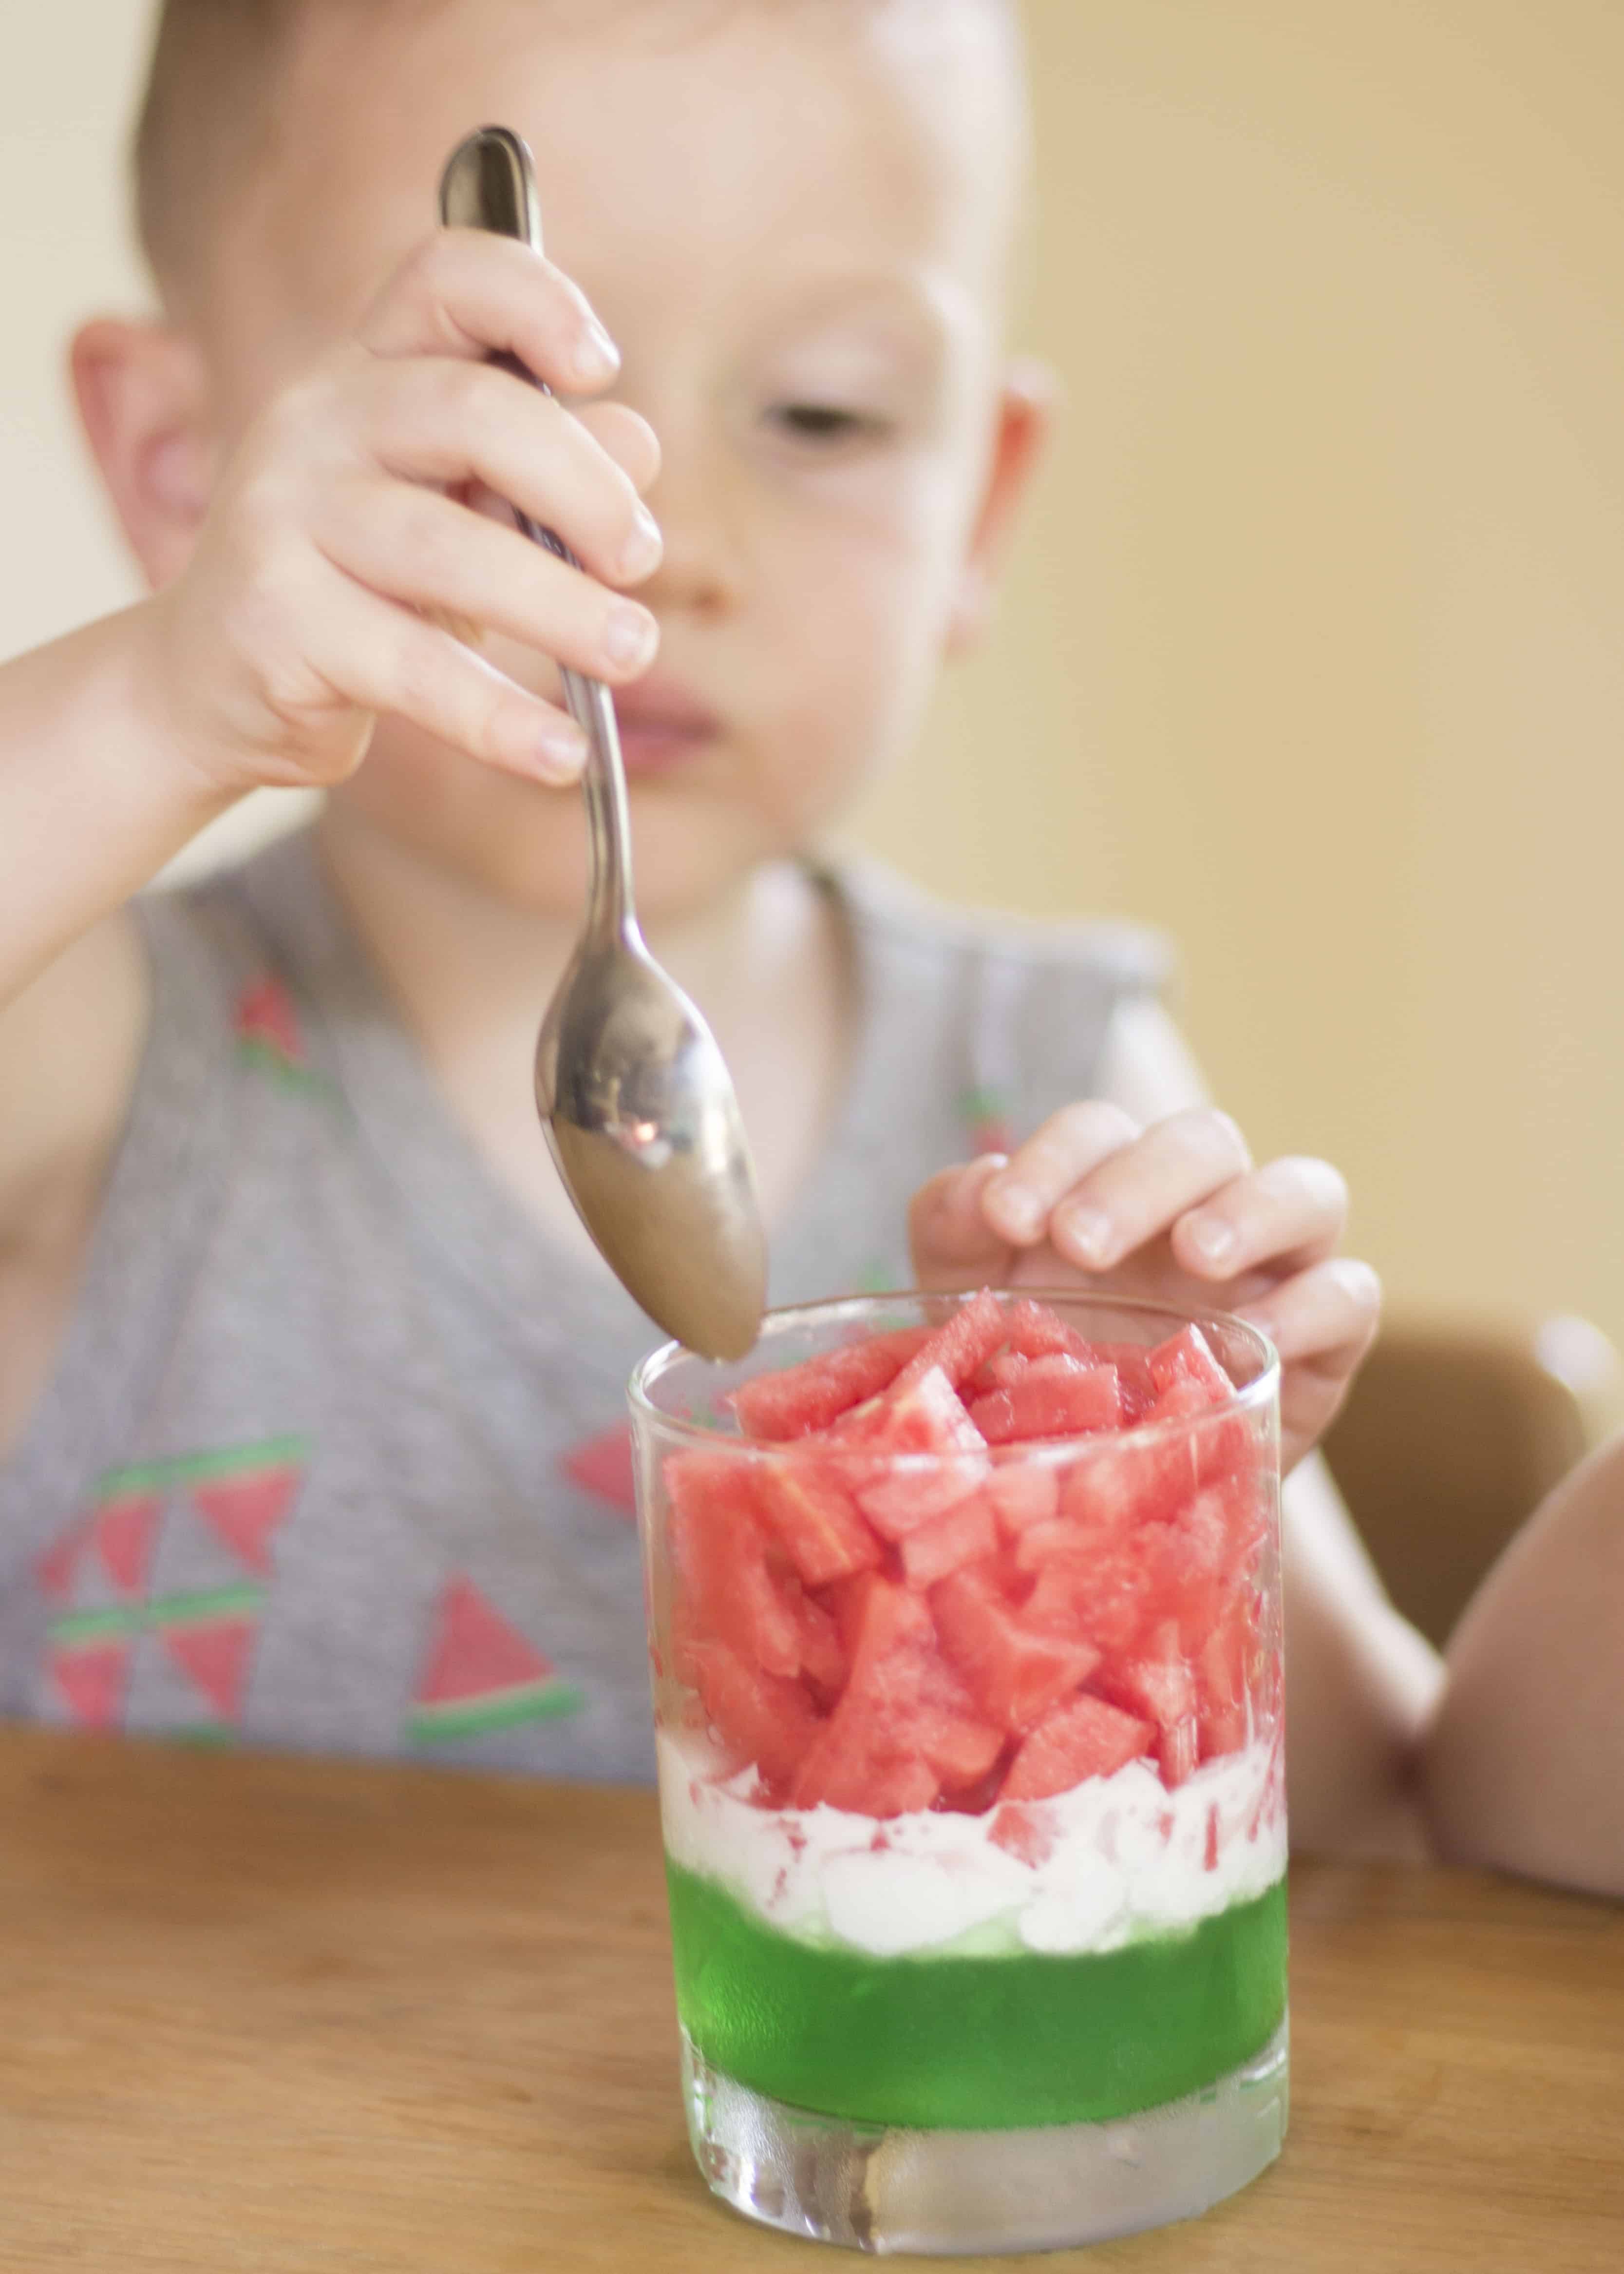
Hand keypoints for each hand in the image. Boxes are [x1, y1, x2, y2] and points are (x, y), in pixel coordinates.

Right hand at [138, 229, 663, 795]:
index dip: (533, 300)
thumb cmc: (365, 586)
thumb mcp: (462, 513)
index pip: (447, 280)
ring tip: (632, 654)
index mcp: (371, 369)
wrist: (215, 685)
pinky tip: (561, 753)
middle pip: (469, 411)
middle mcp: (318, 419)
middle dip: (580, 486)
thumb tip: (635, 445)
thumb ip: (545, 473)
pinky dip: (498, 718)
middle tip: (641, 560)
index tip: (599, 367)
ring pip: (446, 550)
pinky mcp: (276, 620)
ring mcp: (285, 514)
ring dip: (560, 608)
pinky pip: (411, 668)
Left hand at [908, 1103, 1380, 1474]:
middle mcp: (1203, 1206)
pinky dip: (1309, 1307)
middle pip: (1205, 1141)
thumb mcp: (970, 1302)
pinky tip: (1248, 1340)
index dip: (1055, 1157)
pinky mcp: (1325, 1343)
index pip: (1100, 1131)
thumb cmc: (1033, 1378)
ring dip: (1250, 1211)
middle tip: (1079, 1243)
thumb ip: (953, 1229)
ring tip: (1195, 1254)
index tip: (1003, 1217)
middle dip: (1141, 1181)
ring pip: (1307, 1191)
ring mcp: (1275, 1268)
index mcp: (1113, 1184)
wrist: (1098, 1496)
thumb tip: (975, 1191)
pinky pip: (1349, 1297)